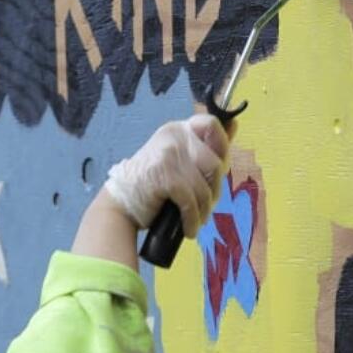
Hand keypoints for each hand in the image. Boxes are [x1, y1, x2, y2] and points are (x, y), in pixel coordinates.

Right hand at [103, 115, 232, 236]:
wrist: (119, 207)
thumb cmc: (149, 186)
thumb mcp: (176, 158)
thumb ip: (202, 145)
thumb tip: (233, 123)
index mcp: (176, 130)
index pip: (211, 124)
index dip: (222, 145)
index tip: (218, 166)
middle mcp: (173, 137)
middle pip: (215, 163)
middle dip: (214, 189)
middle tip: (204, 204)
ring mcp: (169, 155)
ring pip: (206, 186)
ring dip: (205, 209)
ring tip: (197, 219)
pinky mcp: (166, 176)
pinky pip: (192, 201)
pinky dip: (193, 219)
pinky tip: (189, 229)